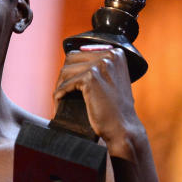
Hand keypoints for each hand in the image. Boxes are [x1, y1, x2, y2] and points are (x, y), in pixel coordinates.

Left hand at [53, 44, 142, 158]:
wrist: (122, 128)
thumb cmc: (116, 109)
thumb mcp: (112, 80)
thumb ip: (98, 67)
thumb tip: (71, 60)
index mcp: (115, 53)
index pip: (81, 53)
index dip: (72, 69)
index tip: (68, 83)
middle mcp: (109, 55)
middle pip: (71, 59)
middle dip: (64, 76)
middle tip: (62, 91)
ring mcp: (100, 65)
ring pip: (65, 70)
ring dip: (59, 86)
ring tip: (60, 98)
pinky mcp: (91, 78)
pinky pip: (65, 83)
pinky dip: (59, 94)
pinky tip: (59, 102)